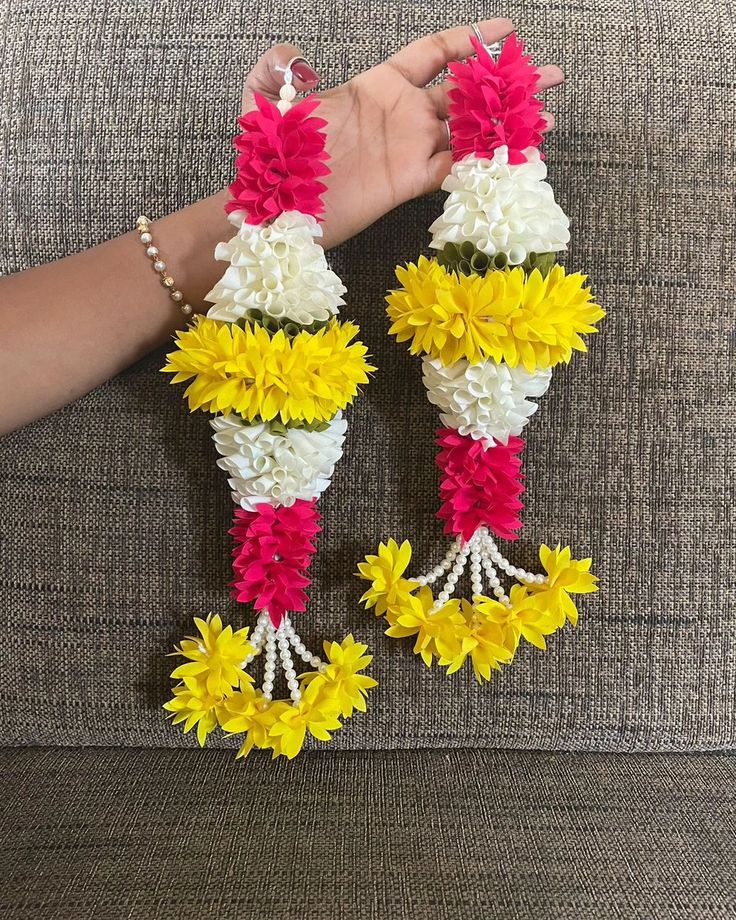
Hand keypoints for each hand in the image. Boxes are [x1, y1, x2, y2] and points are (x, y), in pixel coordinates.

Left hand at [241, 20, 563, 247]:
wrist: (277, 213)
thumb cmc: (272, 158)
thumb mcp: (266, 103)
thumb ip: (278, 70)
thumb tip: (299, 59)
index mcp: (379, 85)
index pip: (435, 54)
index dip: (470, 40)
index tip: (507, 31)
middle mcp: (403, 115)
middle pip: (465, 92)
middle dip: (507, 82)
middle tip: (547, 76)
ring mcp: (410, 150)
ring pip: (468, 131)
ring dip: (507, 124)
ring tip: (545, 118)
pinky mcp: (410, 183)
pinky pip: (455, 168)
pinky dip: (485, 161)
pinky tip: (516, 155)